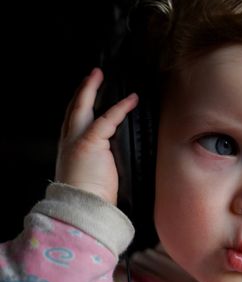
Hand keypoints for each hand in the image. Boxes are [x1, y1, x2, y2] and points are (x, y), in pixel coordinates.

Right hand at [55, 68, 138, 203]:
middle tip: (93, 74)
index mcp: (70, 148)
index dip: (79, 105)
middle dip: (83, 89)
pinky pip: (107, 119)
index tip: (86, 93)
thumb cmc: (91, 195)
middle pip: (73, 108)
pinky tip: (132, 99)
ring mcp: (77, 140)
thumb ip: (100, 157)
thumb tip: (115, 152)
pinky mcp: (90, 143)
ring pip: (82, 107)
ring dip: (92, 88)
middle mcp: (69, 141)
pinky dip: (120, 108)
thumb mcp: (93, 171)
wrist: (82, 207)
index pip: (73, 121)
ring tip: (100, 75)